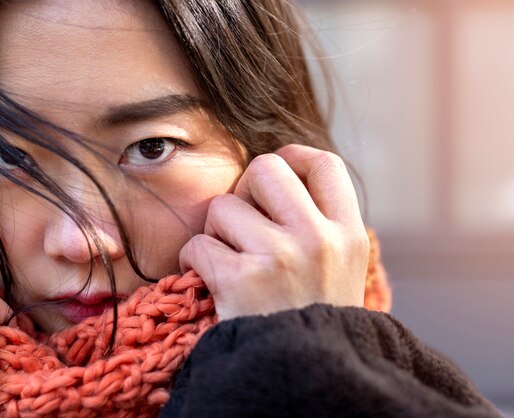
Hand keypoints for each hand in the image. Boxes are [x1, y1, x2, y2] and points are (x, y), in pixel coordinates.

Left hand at [179, 144, 368, 320]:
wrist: (303, 381)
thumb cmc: (313, 323)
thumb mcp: (340, 271)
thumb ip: (320, 225)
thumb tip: (282, 176)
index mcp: (347, 234)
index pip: (324, 164)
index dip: (294, 156)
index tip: (279, 169)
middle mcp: (318, 239)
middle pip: (266, 169)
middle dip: (244, 189)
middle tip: (243, 222)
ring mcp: (280, 257)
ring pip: (222, 207)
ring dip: (216, 233)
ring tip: (231, 263)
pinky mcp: (241, 280)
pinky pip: (198, 244)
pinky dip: (195, 260)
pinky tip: (211, 281)